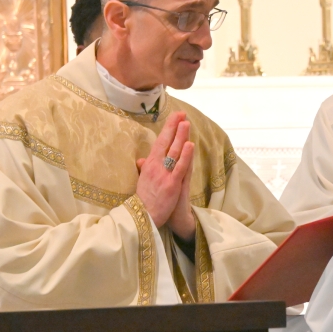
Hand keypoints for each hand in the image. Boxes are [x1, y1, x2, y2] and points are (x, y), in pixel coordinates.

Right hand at [135, 112, 194, 228]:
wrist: (143, 217)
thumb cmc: (144, 200)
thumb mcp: (142, 181)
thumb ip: (145, 168)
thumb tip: (142, 159)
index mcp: (150, 164)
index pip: (160, 142)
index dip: (168, 128)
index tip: (175, 117)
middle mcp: (156, 167)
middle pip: (167, 143)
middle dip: (174, 127)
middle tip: (181, 114)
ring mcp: (164, 175)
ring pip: (174, 152)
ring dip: (180, 137)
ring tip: (186, 123)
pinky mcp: (172, 184)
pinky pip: (180, 167)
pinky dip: (185, 156)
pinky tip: (190, 145)